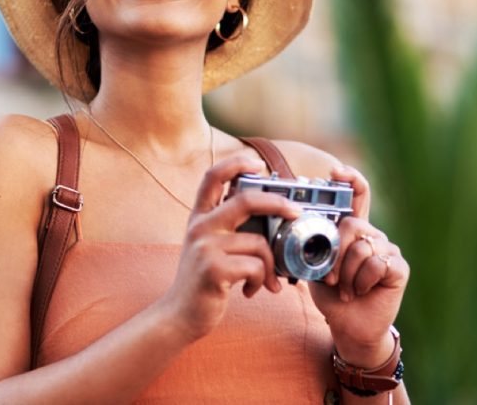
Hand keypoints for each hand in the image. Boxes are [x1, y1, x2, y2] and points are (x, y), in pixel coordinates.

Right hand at [158, 154, 302, 342]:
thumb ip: (228, 226)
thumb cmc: (204, 278)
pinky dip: (261, 281)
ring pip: (258, 243)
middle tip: (296, 212)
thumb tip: (269, 213)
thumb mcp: (208, 244)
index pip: (213, 176)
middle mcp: (200, 225)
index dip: (236, 163)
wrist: (180, 314)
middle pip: (244, 200)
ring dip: (271, 265)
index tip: (259, 164)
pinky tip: (250, 291)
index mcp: (200, 215)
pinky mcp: (214, 269)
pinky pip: (255, 267)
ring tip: (267, 280)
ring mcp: (206, 246)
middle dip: (277, 203)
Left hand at [309, 166, 409, 363]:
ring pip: (363, 248)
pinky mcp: (399, 267)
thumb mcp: (314, 265)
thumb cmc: (331, 293)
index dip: (350, 179)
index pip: (357, 195)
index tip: (335, 172)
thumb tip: (296, 224)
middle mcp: (372, 234)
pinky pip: (378, 264)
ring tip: (346, 288)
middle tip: (330, 276)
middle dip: (336, 253)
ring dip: (348, 273)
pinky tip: (361, 291)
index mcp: (353, 229)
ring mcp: (388, 249)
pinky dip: (362, 281)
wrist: (348, 325)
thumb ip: (312, 244)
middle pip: (353, 224)